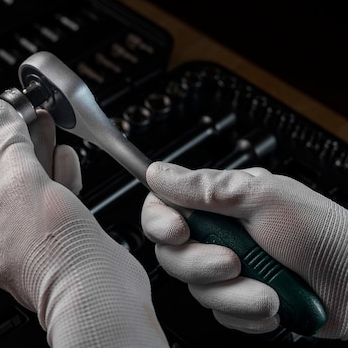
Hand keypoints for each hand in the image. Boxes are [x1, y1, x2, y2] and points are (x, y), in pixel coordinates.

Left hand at [0, 99, 167, 347]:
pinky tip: (66, 157)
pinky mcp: (64, 234)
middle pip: (1, 173)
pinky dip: (61, 172)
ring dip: (40, 150)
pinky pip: (57, 196)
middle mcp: (2, 231)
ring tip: (46, 122)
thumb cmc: (47, 249)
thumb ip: (2, 139)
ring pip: (32, 182)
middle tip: (24, 112)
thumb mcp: (14, 177)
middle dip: (14, 138)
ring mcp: (34, 234)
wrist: (95, 286)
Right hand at [141, 161, 347, 338]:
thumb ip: (206, 187)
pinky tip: (272, 302)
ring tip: (268, 288)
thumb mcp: (264, 199)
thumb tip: (158, 172)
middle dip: (201, 264)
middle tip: (232, 261)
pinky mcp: (241, 300)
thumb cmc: (326, 234)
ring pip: (196, 289)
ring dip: (235, 294)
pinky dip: (247, 313)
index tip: (177, 232)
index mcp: (221, 200)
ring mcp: (231, 269)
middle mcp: (221, 233)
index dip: (160, 222)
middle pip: (172, 253)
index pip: (164, 206)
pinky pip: (220, 314)